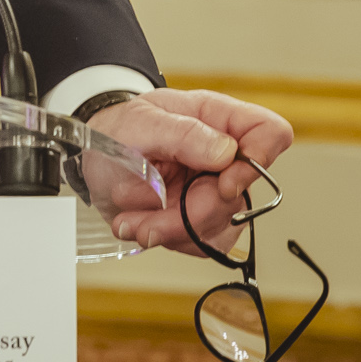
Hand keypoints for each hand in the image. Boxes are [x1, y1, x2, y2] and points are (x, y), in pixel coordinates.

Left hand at [90, 88, 294, 256]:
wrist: (90, 156)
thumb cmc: (116, 128)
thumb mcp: (139, 123)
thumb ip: (183, 134)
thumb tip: (226, 152)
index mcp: (217, 119)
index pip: (270, 133)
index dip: (259, 161)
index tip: (222, 184)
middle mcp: (223, 156)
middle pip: (240, 195)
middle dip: (191, 214)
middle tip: (148, 218)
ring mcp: (213, 189)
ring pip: (222, 226)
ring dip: (173, 231)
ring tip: (133, 220)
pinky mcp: (199, 217)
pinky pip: (202, 242)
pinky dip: (168, 239)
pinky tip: (140, 224)